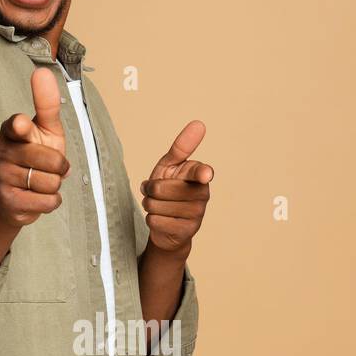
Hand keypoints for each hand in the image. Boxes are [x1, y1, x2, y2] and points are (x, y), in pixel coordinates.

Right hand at [0, 67, 72, 226]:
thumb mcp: (45, 129)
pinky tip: (35, 197)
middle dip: (60, 167)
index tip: (23, 124)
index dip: (22, 127)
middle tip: (49, 167)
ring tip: (40, 182)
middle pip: (52, 160)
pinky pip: (47, 201)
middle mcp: (2, 151)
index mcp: (11, 129)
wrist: (13, 198)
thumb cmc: (34, 157)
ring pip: (51, 183)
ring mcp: (3, 176)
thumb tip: (42, 71)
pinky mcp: (8, 199)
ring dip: (54, 185)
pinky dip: (50, 201)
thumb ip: (47, 103)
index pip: (18, 126)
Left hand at [139, 121, 212, 254]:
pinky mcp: (188, 231)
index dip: (200, 173)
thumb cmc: (168, 189)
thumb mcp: (170, 166)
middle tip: (156, 192)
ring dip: (150, 205)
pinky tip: (163, 220)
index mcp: (198, 175)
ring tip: (160, 206)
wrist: (168, 224)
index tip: (204, 174)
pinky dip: (152, 219)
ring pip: (156, 205)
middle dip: (151, 190)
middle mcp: (202, 194)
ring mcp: (197, 214)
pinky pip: (155, 220)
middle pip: (162, 189)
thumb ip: (181, 148)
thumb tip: (199, 124)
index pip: (198, 172)